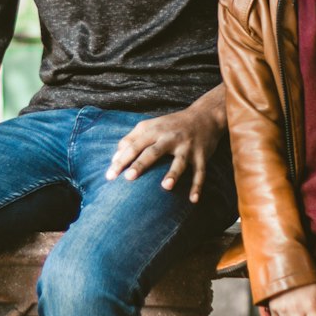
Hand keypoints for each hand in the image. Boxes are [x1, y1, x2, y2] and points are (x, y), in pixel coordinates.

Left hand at [104, 87, 225, 202]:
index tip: (110, 175)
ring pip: (180, 161)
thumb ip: (131, 138)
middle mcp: (170, 137)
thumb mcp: (151, 125)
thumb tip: (115, 157)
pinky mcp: (201, 155)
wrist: (204, 116)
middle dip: (141, 164)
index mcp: (155, 130)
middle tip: (129, 178)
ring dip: (174, 174)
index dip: (121, 160)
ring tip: (166, 186)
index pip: (134, 145)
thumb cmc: (171, 124)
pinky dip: (197, 186)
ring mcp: (187, 146)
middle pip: (153, 151)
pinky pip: (200, 172)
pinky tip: (193, 200)